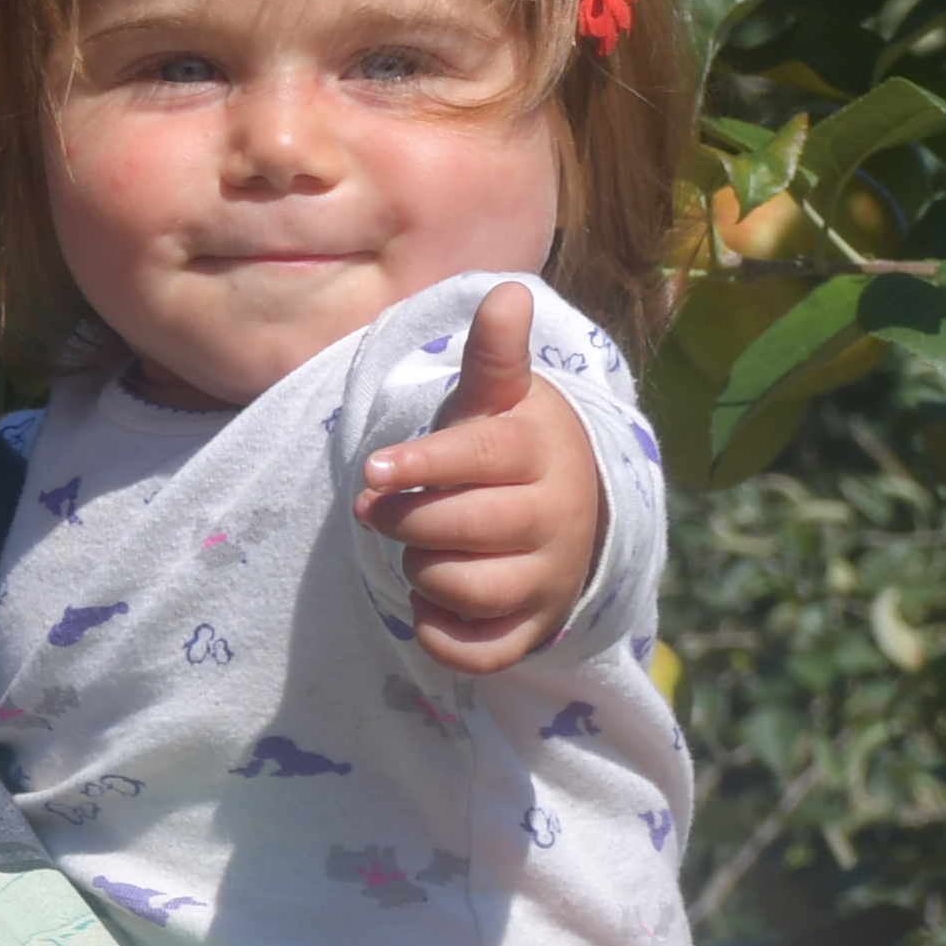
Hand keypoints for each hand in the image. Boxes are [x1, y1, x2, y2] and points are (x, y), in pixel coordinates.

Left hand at [356, 282, 610, 673]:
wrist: (570, 509)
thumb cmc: (508, 446)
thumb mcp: (500, 397)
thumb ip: (493, 354)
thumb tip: (506, 292)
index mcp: (539, 453)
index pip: (479, 458)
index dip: (422, 466)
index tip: (375, 470)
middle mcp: (554, 518)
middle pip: (465, 529)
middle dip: (406, 520)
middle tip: (381, 509)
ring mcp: (548, 578)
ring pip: (468, 589)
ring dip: (422, 573)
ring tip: (418, 549)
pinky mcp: (534, 628)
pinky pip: (483, 652)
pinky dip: (443, 638)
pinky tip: (426, 609)